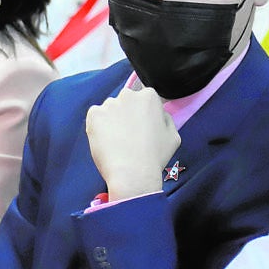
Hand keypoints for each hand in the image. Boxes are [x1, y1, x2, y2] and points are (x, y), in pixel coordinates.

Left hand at [85, 85, 180, 201]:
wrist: (132, 173)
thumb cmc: (155, 157)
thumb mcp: (173, 136)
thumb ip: (166, 119)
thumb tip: (159, 114)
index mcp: (149, 97)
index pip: (143, 99)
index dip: (142, 116)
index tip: (141, 130)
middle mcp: (128, 95)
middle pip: (125, 102)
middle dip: (125, 115)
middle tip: (128, 136)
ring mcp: (109, 104)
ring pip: (109, 110)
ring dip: (111, 121)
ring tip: (116, 143)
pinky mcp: (94, 114)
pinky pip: (95, 117)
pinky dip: (97, 127)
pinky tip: (106, 142)